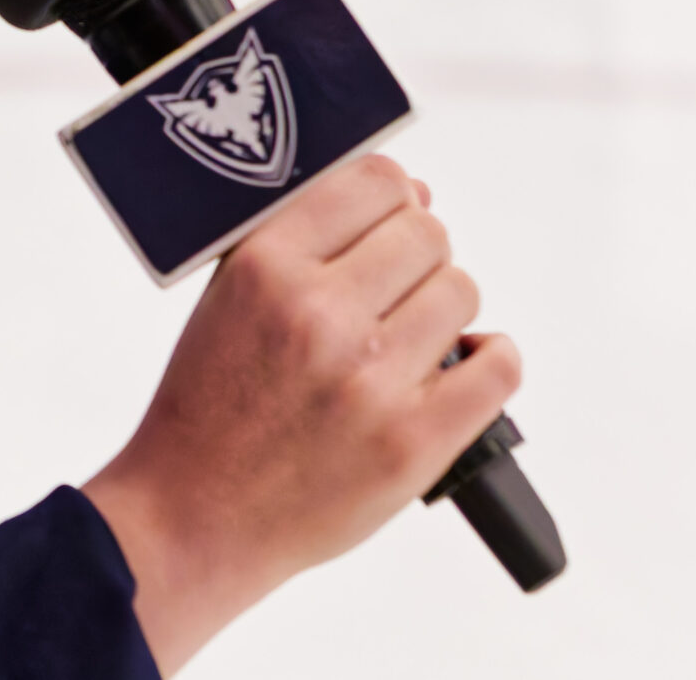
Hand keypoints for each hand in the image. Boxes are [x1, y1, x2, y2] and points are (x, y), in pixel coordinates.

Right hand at [81, 155, 521, 674]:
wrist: (197, 512)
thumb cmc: (211, 405)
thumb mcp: (227, 297)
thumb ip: (307, 239)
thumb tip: (411, 192)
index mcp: (266, 268)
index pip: (376, 182)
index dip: (393, 197)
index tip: (388, 220)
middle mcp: (320, 315)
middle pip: (428, 235)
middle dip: (417, 256)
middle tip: (392, 292)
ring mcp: (372, 380)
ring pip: (462, 293)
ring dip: (443, 310)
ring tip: (408, 340)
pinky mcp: (414, 442)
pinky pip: (498, 369)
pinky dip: (490, 361)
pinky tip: (458, 368)